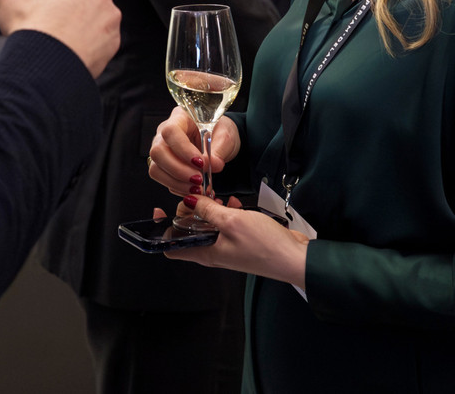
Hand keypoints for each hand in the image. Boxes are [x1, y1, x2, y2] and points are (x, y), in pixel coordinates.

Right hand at [0, 0, 153, 76]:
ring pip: (98, 15)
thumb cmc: (29, 24)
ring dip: (83, 21)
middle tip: (53, 13)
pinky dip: (90, 42)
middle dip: (76, 0)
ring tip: (59, 34)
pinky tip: (71, 48)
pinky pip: (103, 39)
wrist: (43, 64)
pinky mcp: (113, 43)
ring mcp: (110, 17)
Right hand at [148, 107, 239, 197]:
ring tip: (197, 188)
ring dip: (176, 182)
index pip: (171, 131)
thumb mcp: (225, 136)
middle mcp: (164, 134)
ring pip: (156, 169)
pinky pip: (163, 180)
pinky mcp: (164, 167)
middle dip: (178, 170)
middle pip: (158, 152)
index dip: (183, 149)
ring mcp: (162, 151)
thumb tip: (213, 164)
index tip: (200, 163)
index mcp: (180, 118)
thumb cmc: (220, 132)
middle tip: (198, 179)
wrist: (220, 142)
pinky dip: (178, 188)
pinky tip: (194, 189)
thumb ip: (219, 149)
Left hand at [154, 195, 309, 287]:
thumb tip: (190, 201)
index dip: (161, 231)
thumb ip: (208, 210)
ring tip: (219, 198)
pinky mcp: (240, 240)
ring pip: (207, 224)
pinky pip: (225, 223)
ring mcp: (226, 246)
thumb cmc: (265, 247)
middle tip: (199, 196)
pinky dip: (227, 211)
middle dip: (190, 210)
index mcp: (205, 252)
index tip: (160, 212)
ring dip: (210, 208)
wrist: (294, 258)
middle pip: (189, 230)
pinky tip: (234, 203)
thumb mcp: (231, 221)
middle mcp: (213, 251)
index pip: (171, 248)